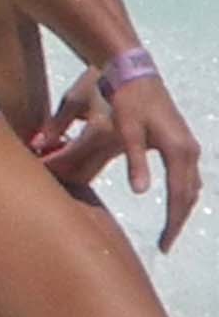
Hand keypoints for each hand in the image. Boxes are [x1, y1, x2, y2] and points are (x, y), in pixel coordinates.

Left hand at [53, 66, 201, 248]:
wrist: (133, 72)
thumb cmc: (125, 100)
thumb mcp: (125, 130)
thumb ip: (134, 161)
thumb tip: (141, 191)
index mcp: (178, 151)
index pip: (180, 196)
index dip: (172, 222)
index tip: (164, 244)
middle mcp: (190, 150)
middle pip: (189, 194)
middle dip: (178, 220)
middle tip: (166, 244)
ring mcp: (188, 145)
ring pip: (191, 185)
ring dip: (181, 208)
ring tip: (169, 229)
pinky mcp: (181, 141)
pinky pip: (187, 175)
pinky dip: (182, 192)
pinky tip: (173, 201)